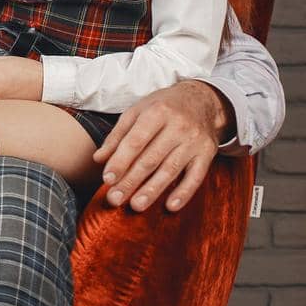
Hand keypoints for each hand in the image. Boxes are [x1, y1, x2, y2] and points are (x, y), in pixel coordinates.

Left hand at [94, 79, 229, 211]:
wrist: (202, 99)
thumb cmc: (162, 107)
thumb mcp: (137, 111)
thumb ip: (117, 135)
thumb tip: (98, 159)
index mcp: (157, 112)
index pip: (135, 141)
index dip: (120, 162)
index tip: (107, 180)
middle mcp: (178, 126)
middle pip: (151, 159)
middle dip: (131, 181)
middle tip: (114, 199)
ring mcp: (195, 141)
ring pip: (170, 169)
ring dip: (152, 190)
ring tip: (136, 205)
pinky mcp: (208, 153)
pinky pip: (196, 176)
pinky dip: (184, 193)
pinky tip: (170, 206)